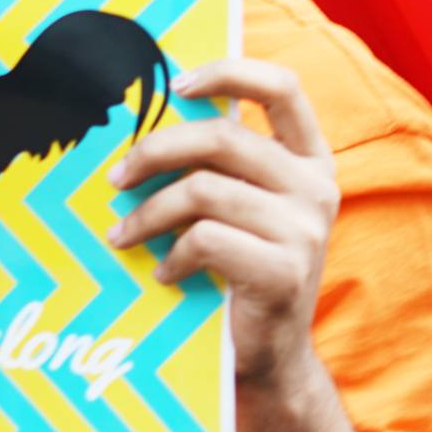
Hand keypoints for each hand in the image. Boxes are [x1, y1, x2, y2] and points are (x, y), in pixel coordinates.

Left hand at [110, 59, 336, 385]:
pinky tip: (164, 273)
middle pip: (222, 138)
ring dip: (148, 213)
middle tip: (115, 178)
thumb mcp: (242, 209)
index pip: (283, 87)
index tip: (175, 84)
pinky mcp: (285, 271)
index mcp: (310, 159)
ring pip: (203, 191)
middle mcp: (316, 187)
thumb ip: (222, 166)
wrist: (270, 358)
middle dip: (155, 151)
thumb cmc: (242, 273)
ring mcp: (306, 230)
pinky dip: (170, 255)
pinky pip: (205, 240)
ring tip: (123, 236)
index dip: (228, 73)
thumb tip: (148, 122)